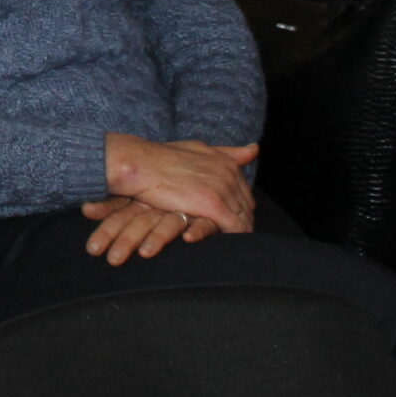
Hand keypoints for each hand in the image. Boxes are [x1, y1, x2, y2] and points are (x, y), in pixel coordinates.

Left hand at [80, 195, 216, 262]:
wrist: (211, 172)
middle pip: (142, 221)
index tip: (90, 234)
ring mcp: (186, 209)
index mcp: (145, 199)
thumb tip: (84, 207)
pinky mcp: (211, 216)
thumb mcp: (140, 196)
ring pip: (168, 224)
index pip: (123, 210)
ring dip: (157, 238)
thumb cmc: (170, 189)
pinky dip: (198, 230)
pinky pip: (205, 223)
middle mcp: (163, 204)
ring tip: (145, 253)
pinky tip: (189, 239)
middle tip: (112, 259)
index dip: (107, 219)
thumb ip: (113, 205)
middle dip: (126, 239)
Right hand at [103, 134, 259, 236]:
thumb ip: (227, 152)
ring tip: (229, 246)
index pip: (244, 192)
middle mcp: (230, 174)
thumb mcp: (198, 149)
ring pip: (243, 218)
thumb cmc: (161, 158)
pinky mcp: (214, 206)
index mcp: (226, 162)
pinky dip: (234, 238)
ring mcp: (223, 189)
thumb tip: (255, 149)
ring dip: (238, 232)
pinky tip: (226, 247)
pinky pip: (235, 228)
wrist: (141, 164)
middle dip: (242, 221)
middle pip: (247, 207)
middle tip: (229, 236)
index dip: (240, 208)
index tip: (231, 219)